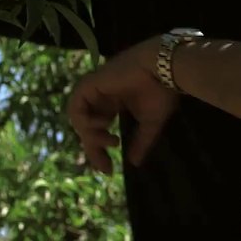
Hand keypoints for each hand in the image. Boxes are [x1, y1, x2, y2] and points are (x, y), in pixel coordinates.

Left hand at [66, 37, 177, 173]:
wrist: (165, 70)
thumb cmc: (161, 91)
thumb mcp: (150, 123)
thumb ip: (140, 142)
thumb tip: (134, 163)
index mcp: (112, 103)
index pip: (97, 130)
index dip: (99, 152)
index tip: (109, 170)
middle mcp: (101, 97)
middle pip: (85, 127)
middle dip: (94, 148)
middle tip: (108, 163)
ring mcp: (94, 89)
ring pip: (78, 118)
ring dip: (91, 135)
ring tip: (110, 140)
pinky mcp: (90, 83)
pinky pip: (75, 107)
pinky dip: (85, 120)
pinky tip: (105, 124)